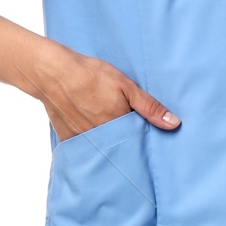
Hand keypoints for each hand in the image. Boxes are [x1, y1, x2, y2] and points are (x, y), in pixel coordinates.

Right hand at [37, 47, 179, 140]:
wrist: (52, 72)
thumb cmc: (89, 75)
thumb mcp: (126, 86)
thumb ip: (149, 107)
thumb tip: (173, 124)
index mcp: (119, 127)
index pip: (138, 144)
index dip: (143, 142)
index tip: (147, 140)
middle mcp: (102, 139)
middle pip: (121, 150)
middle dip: (127, 147)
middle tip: (126, 137)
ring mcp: (84, 142)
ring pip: (103, 152)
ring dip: (109, 148)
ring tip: (109, 136)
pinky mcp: (69, 141)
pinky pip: (85, 151)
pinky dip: (90, 148)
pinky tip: (91, 135)